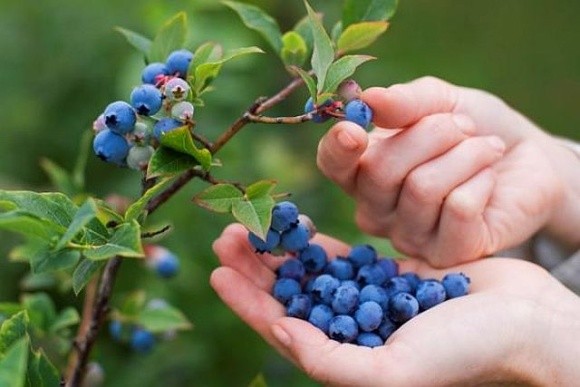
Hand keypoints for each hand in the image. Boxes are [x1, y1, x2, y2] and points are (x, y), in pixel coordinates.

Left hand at [211, 224, 579, 385]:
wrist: (522, 322)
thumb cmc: (464, 354)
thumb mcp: (394, 371)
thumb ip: (334, 361)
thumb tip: (283, 334)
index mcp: (346, 358)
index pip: (282, 329)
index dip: (247, 302)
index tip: (217, 272)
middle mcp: (351, 329)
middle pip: (290, 295)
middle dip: (256, 268)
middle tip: (227, 235)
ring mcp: (368, 300)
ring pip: (310, 272)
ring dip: (280, 250)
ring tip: (251, 223)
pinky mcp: (388, 274)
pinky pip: (343, 256)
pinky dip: (318, 242)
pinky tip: (297, 226)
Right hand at [317, 76, 579, 265]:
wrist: (529, 158)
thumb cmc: (474, 128)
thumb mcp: (441, 102)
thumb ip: (404, 102)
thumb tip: (368, 100)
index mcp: (363, 170)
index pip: (333, 165)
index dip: (337, 148)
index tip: (354, 129)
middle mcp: (377, 210)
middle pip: (380, 171)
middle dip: (431, 134)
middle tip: (463, 126)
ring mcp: (409, 237)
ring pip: (422, 188)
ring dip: (465, 154)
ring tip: (485, 148)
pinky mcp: (448, 254)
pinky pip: (457, 208)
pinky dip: (481, 180)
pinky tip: (489, 180)